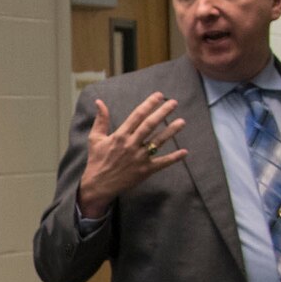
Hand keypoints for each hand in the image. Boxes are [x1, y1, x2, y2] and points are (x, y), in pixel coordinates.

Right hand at [76, 93, 186, 219]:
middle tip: (174, 103)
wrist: (98, 185)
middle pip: (150, 125)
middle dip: (162, 112)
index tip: (159, 96)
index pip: (137, 115)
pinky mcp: (145, 170)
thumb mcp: (95, 139)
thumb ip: (101, 120)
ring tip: (182, 121)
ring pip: (158, 141)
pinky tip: (185, 152)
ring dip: (171, 131)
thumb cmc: (97, 161)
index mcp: (120, 136)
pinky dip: (174, 158)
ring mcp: (139, 158)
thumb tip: (99, 102)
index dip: (149, 104)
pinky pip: (162, 163)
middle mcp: (131, 145)